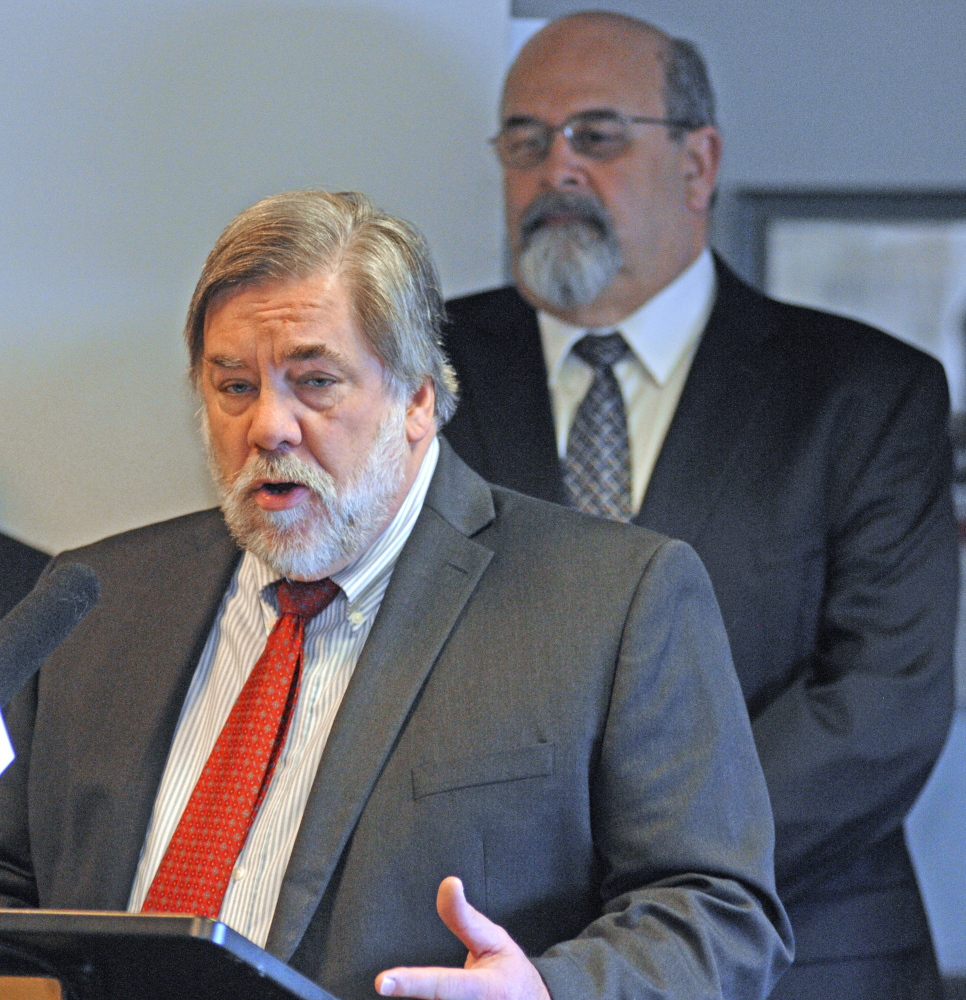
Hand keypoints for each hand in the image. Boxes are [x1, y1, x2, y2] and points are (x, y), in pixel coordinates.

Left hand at [375, 876, 550, 999]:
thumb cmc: (510, 974)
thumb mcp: (494, 940)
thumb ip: (464, 918)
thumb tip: (448, 883)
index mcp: (486, 990)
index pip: (444, 986)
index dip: (412, 983)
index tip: (383, 981)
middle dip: (414, 995)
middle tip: (398, 986)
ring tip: (421, 989)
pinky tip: (430, 999)